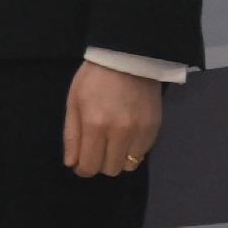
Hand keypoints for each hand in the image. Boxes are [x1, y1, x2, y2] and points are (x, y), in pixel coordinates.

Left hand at [63, 60, 164, 178]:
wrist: (128, 58)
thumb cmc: (94, 79)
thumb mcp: (74, 103)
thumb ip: (72, 136)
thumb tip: (71, 163)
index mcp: (95, 125)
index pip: (90, 165)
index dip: (82, 169)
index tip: (80, 164)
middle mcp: (120, 133)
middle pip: (110, 169)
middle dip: (99, 164)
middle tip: (95, 150)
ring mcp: (141, 131)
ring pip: (128, 165)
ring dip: (117, 159)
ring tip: (111, 144)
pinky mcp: (155, 128)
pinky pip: (142, 153)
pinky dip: (132, 151)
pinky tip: (125, 137)